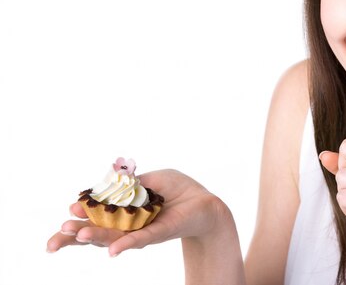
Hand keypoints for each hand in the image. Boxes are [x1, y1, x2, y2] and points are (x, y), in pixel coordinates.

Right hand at [47, 169, 226, 256]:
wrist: (203, 202)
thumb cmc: (176, 189)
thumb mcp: (150, 180)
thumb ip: (128, 185)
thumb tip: (105, 188)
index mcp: (121, 211)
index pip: (93, 216)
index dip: (79, 216)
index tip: (66, 211)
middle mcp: (127, 225)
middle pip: (95, 232)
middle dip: (74, 235)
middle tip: (57, 236)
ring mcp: (140, 231)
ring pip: (113, 237)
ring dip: (94, 237)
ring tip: (75, 237)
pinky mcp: (157, 233)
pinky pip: (139, 240)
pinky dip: (125, 245)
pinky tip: (112, 251)